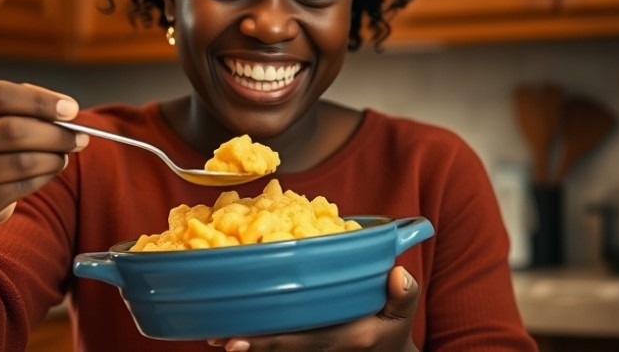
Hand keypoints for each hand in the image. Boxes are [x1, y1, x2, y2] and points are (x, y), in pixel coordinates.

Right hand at [0, 80, 88, 228]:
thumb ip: (29, 106)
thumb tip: (67, 111)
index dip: (40, 100)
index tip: (71, 109)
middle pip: (12, 129)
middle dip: (55, 134)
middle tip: (80, 137)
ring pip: (21, 161)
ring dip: (55, 157)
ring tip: (65, 154)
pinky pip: (22, 186)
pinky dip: (45, 176)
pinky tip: (50, 170)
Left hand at [208, 266, 420, 351]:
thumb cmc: (391, 330)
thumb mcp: (403, 315)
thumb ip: (404, 294)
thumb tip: (399, 274)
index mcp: (342, 339)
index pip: (299, 341)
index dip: (268, 342)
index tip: (238, 340)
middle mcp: (322, 348)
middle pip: (279, 348)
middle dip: (248, 343)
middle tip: (217, 336)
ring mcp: (313, 349)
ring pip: (275, 347)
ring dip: (247, 341)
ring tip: (214, 332)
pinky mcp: (306, 346)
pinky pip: (280, 344)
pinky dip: (258, 338)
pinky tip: (233, 327)